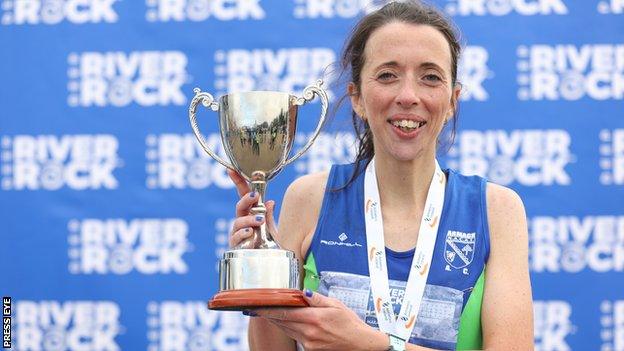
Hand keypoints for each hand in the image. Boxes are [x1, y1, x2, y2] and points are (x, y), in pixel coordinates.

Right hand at [227, 169, 277, 247]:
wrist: (270, 265)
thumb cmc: (271, 245)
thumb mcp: (274, 229)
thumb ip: (270, 217)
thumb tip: (270, 202)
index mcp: (251, 213)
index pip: (243, 195)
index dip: (238, 182)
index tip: (231, 170)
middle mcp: (243, 221)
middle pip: (240, 206)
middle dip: (246, 200)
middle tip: (254, 196)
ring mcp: (238, 233)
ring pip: (238, 221)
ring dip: (249, 219)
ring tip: (259, 220)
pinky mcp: (236, 245)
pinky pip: (237, 237)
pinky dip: (243, 233)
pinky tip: (251, 232)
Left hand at [249, 290, 387, 350]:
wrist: (361, 345)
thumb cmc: (350, 323)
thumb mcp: (336, 305)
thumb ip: (317, 299)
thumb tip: (303, 292)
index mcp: (314, 319)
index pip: (285, 313)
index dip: (269, 310)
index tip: (258, 306)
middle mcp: (309, 332)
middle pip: (283, 322)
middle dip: (270, 315)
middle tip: (258, 307)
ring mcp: (309, 343)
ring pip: (287, 330)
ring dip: (278, 322)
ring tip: (269, 313)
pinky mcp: (310, 350)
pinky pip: (295, 337)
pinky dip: (289, 329)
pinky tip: (288, 323)